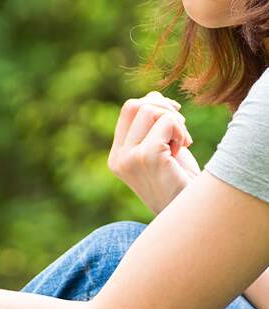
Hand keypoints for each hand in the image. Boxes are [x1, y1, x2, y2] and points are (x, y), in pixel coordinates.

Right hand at [108, 91, 200, 214]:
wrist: (192, 213)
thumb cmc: (180, 182)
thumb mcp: (161, 150)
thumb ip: (153, 126)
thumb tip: (153, 96)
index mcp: (117, 156)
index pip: (128, 109)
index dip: (154, 103)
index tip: (175, 118)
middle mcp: (118, 157)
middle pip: (136, 105)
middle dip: (164, 108)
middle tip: (180, 128)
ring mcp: (129, 158)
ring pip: (150, 110)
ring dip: (174, 121)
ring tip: (181, 142)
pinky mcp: (147, 158)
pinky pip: (167, 123)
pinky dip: (181, 131)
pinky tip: (183, 149)